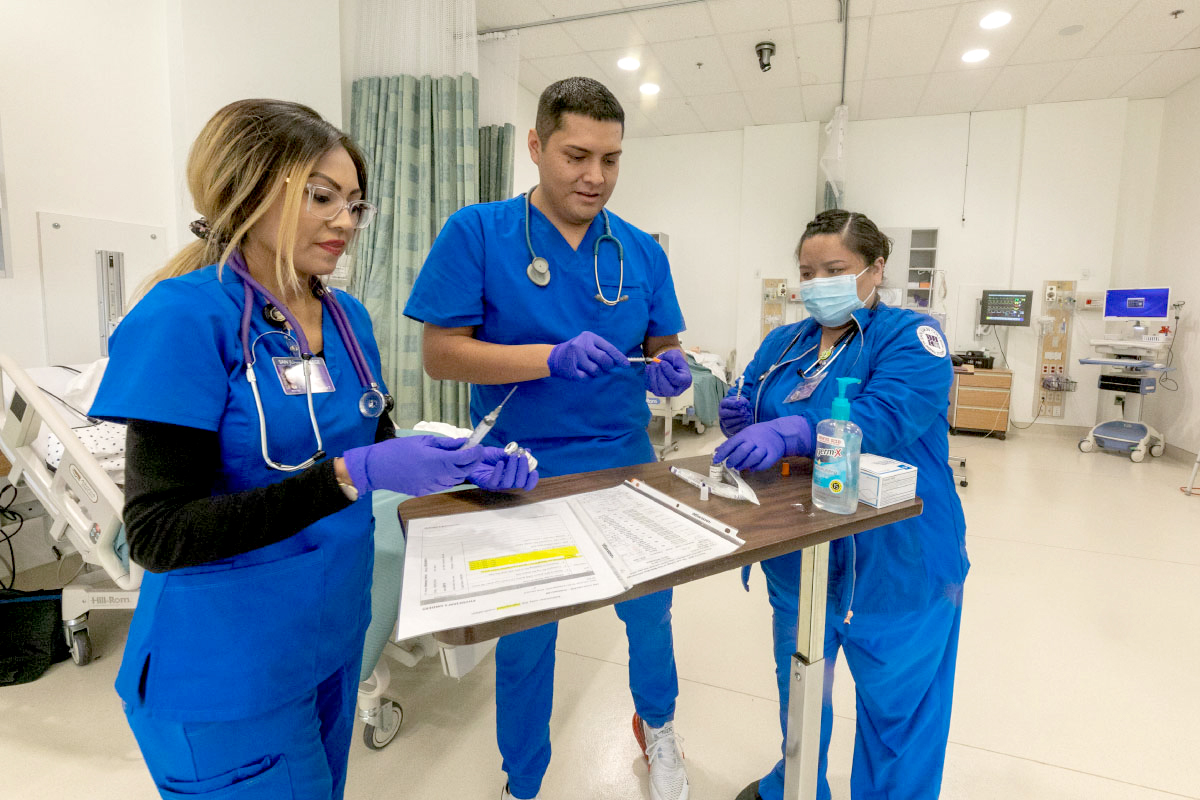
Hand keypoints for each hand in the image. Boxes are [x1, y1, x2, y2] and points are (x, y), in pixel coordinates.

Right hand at [342, 436, 481, 496]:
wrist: (376, 468)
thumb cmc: (398, 450)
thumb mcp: (422, 441)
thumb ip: (445, 444)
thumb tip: (463, 443)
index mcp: (436, 460)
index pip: (465, 458)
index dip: (475, 452)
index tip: (479, 446)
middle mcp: (437, 476)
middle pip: (463, 472)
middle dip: (471, 462)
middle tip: (473, 452)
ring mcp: (431, 486)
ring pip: (455, 480)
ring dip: (460, 470)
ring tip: (457, 460)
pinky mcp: (424, 492)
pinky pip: (443, 485)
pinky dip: (448, 477)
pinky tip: (442, 469)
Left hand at [468, 447, 539, 490]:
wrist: (470, 455)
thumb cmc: (486, 455)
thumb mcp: (502, 452)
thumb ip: (514, 453)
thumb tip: (528, 451)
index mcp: (512, 476)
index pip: (526, 483)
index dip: (532, 480)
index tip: (535, 471)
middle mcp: (506, 482)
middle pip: (519, 483)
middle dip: (523, 470)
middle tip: (522, 457)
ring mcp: (496, 484)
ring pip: (509, 483)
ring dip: (512, 469)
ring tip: (511, 457)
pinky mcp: (486, 483)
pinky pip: (495, 481)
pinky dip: (499, 472)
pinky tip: (500, 462)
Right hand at [547, 331, 628, 380]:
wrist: (555, 357)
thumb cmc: (578, 351)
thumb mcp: (589, 344)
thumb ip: (602, 350)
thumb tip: (619, 363)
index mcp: (589, 337)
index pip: (609, 348)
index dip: (619, 358)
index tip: (626, 365)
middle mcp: (582, 346)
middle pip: (604, 360)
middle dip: (609, 366)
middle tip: (606, 368)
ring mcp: (576, 358)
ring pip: (597, 371)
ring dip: (598, 373)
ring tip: (592, 369)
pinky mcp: (571, 370)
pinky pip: (587, 378)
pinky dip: (588, 377)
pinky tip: (583, 372)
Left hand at [645, 349, 691, 396]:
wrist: (668, 362)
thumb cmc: (674, 360)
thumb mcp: (676, 355)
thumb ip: (671, 358)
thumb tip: (662, 364)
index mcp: (685, 380)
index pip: (677, 380)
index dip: (668, 372)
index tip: (663, 363)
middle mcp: (677, 389)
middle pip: (667, 389)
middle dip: (659, 375)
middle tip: (656, 364)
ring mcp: (666, 392)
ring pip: (656, 390)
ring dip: (652, 375)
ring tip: (653, 364)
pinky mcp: (656, 391)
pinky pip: (649, 387)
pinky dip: (647, 377)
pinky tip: (649, 369)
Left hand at [713, 417, 812, 471]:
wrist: (778, 432)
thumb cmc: (757, 434)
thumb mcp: (744, 434)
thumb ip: (732, 443)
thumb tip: (717, 451)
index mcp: (746, 434)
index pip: (732, 443)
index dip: (723, 453)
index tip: (716, 460)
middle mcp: (755, 440)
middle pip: (743, 450)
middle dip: (734, 459)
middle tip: (729, 465)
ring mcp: (765, 447)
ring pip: (754, 457)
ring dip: (744, 464)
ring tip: (739, 467)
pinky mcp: (773, 454)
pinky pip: (765, 463)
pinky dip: (757, 468)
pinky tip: (751, 469)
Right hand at [718, 396, 752, 435]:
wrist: (742, 415)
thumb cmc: (741, 406)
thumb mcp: (742, 401)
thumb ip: (743, 402)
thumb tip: (743, 407)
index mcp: (723, 404)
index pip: (725, 403)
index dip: (733, 404)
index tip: (741, 404)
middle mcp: (721, 413)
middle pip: (723, 414)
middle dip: (734, 413)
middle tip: (743, 412)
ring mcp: (724, 422)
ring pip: (727, 422)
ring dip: (738, 419)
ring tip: (746, 416)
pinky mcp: (728, 429)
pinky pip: (732, 429)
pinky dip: (740, 425)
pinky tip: (745, 421)